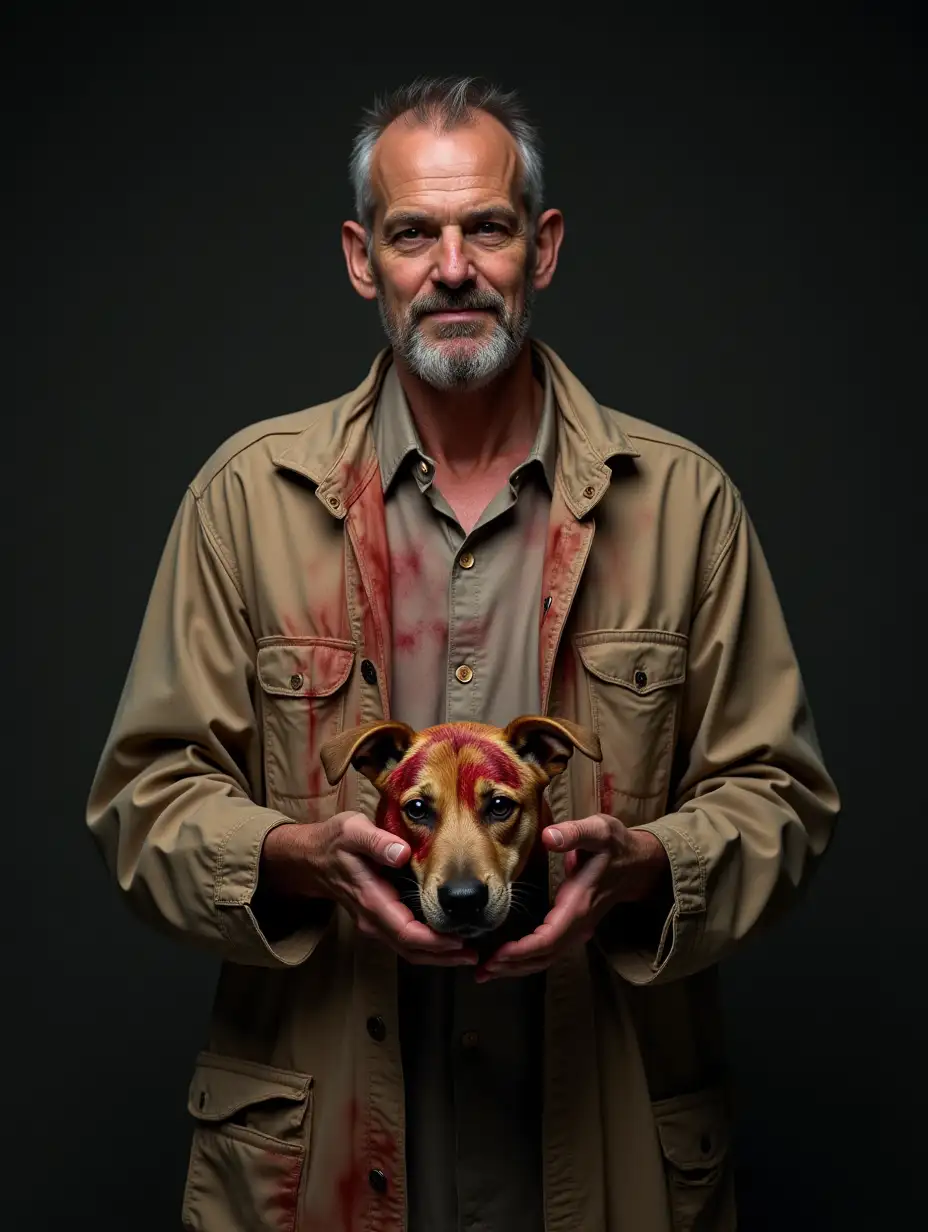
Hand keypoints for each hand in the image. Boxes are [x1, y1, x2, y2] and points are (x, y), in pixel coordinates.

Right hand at [260, 813, 477, 966]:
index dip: (433, 942)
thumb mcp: (353, 831)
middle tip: (474, 955)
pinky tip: (448, 940)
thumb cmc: (335, 841)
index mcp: (371, 900)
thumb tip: (402, 852)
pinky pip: (405, 941)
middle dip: (443, 956)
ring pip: (408, 950)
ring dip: (438, 955)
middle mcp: (373, 919)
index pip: (405, 932)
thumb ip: (377, 842)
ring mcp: (374, 923)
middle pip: (411, 950)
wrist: (311, 857)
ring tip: (468, 953)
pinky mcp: (379, 920)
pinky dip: (428, 946)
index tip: (458, 941)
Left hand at [475, 814, 669, 981]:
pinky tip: (506, 959)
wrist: (638, 863)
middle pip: (544, 956)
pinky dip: (527, 959)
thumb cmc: (616, 847)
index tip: (498, 954)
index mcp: (579, 905)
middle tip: (481, 970)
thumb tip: (548, 836)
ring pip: (546, 958)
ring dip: (517, 967)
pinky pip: (549, 951)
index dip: (523, 950)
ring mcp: (577, 929)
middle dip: (512, 965)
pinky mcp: (574, 928)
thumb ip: (574, 833)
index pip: (549, 938)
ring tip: (486, 971)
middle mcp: (578, 924)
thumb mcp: (599, 831)